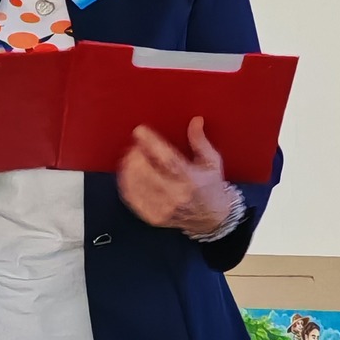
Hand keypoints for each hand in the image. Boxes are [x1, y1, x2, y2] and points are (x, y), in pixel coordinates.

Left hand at [117, 118, 234, 235]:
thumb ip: (200, 141)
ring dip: (128, 169)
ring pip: (137, 186)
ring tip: (129, 158)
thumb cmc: (211, 187)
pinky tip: (127, 175)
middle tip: (134, 146)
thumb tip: (195, 120)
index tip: (140, 131)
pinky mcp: (154, 217)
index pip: (168, 159)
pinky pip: (133, 200)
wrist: (212, 219)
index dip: (151, 143)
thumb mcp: (211, 161)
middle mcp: (177, 196)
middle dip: (136, 156)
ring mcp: (164, 209)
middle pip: (147, 173)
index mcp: (192, 180)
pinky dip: (126, 185)